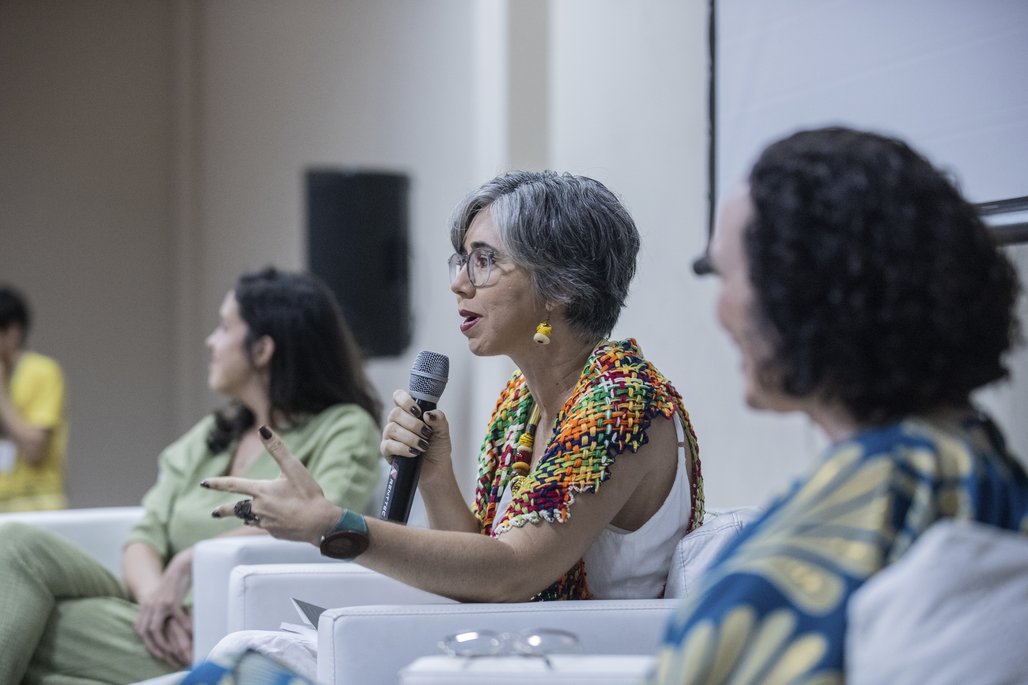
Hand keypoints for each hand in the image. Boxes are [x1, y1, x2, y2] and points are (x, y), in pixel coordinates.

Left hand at [133, 550, 192, 668]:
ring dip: (164, 642)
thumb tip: (165, 622)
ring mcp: (160, 603)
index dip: (146, 642)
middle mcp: (150, 605)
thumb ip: (159, 608)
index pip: (140, 628)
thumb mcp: (163, 596)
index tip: (157, 651)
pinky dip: (184, 627)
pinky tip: (191, 631)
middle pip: (145, 631)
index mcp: (146, 604)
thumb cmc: (175, 582)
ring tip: (175, 649)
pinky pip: (176, 619)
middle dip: (153, 646)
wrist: (181, 565)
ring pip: (155, 629)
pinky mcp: (172, 601)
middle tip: (165, 655)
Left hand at [204, 426, 340, 545]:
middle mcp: (259, 508)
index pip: (233, 485)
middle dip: (223, 510)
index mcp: (261, 491)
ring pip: (249, 518)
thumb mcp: (293, 467)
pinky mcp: (275, 533)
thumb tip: (263, 429)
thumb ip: (277, 448)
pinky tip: (272, 521)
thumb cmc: (308, 494)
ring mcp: (266, 523)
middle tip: (214, 513)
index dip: (217, 483)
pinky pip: (264, 526)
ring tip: (243, 516)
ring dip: (244, 516)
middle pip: (236, 509)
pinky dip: (263, 522)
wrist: (320, 524)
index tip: (203, 483)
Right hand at [379, 389, 454, 485]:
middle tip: (426, 434)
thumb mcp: (443, 431)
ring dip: (410, 437)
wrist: (436, 467)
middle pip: (395, 413)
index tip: (418, 412)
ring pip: (391, 428)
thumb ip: (439, 419)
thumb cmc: (437, 446)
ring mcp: (390, 435)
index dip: (405, 401)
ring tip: (423, 446)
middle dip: (413, 424)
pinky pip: (388, 445)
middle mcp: (397, 421)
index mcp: (409, 412)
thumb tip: (427, 414)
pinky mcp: (387, 450)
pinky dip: (403, 448)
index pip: (398, 396)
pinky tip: (414, 453)